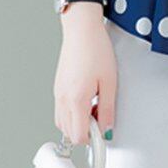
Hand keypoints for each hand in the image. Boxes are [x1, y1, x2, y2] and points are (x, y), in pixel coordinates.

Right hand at [53, 7, 116, 145]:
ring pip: (62, 123)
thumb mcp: (109, 81)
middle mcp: (62, 98)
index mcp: (76, 99)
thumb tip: (107, 128)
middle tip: (100, 116)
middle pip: (69, 133)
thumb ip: (108, 108)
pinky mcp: (57, 87)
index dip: (92, 139)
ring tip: (94, 106)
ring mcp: (57, 93)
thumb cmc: (95, 49)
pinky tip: (85, 99)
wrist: (81, 29)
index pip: (78, 136)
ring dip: (77, 123)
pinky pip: (61, 110)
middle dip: (85, 131)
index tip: (103, 133)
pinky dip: (72, 113)